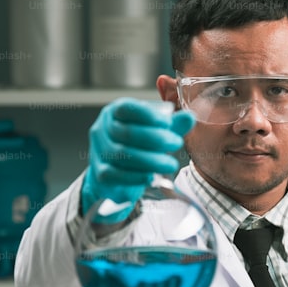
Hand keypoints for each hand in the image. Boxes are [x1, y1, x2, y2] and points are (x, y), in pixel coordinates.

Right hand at [81, 98, 194, 220]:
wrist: (117, 177)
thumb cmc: (138, 147)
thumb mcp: (156, 132)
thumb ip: (172, 125)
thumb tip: (189, 118)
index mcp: (115, 113)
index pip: (127, 108)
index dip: (147, 115)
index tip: (168, 123)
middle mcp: (102, 129)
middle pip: (126, 132)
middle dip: (155, 139)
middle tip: (176, 143)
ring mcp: (98, 151)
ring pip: (122, 154)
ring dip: (150, 160)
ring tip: (170, 164)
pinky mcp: (99, 173)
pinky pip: (115, 174)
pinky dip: (135, 176)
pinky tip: (151, 177)